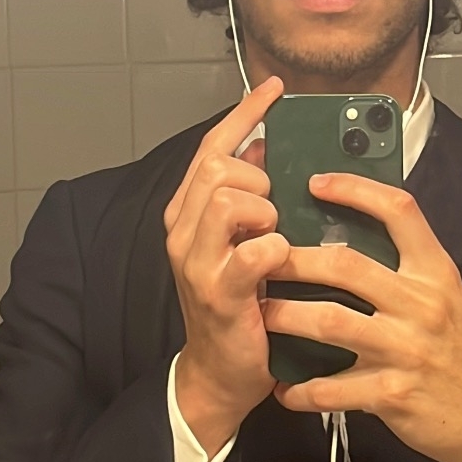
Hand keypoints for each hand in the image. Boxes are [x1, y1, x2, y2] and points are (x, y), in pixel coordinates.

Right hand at [164, 76, 285, 456]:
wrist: (220, 371)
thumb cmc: (238, 301)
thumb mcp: (236, 239)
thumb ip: (246, 195)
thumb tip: (265, 146)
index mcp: (188, 212)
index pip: (211, 147)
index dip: (244, 115)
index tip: (275, 90)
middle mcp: (182, 231)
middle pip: (217, 167)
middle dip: (257, 179)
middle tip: (272, 211)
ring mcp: (195, 262)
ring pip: (228, 199)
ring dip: (264, 212)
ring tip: (273, 237)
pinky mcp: (218, 293)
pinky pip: (254, 250)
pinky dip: (275, 250)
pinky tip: (280, 264)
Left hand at [262, 173, 461, 461]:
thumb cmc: (460, 351)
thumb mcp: (445, 295)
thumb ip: (406, 266)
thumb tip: (348, 231)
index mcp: (435, 272)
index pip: (398, 211)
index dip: (355, 189)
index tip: (315, 182)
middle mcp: (422, 303)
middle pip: (346, 264)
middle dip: (294, 260)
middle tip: (259, 258)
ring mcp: (406, 349)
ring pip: (329, 321)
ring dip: (285, 316)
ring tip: (260, 314)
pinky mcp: (393, 394)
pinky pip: (331, 388)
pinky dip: (300, 389)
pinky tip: (282, 388)